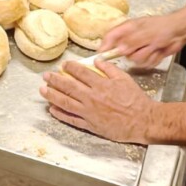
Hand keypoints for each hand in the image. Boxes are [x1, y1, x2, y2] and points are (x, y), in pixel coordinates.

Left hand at [40, 60, 154, 143]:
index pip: (81, 73)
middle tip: (45, 76)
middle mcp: (92, 98)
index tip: (63, 65)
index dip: (70, 68)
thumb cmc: (135, 99)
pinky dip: (61, 114)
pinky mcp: (91, 125)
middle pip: (69, 87)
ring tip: (43, 90)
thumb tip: (97, 60)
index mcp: (101, 85)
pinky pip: (72, 120)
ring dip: (52, 95)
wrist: (143, 120)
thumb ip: (109, 69)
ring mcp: (90, 112)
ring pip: (66, 102)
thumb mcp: (124, 79)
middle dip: (55, 80)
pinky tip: (52, 110)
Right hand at [100, 13, 185, 68]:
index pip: (110, 37)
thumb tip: (120, 50)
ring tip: (155, 47)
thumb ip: (132, 41)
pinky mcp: (147, 56)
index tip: (102, 56)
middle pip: (123, 53)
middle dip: (135, 53)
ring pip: (135, 60)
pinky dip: (153, 59)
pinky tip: (159, 51)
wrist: (180, 32)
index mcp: (127, 29)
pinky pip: (145, 63)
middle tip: (145, 46)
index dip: (105, 46)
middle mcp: (131, 39)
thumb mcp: (146, 33)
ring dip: (147, 56)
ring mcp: (139, 48)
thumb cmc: (163, 27)